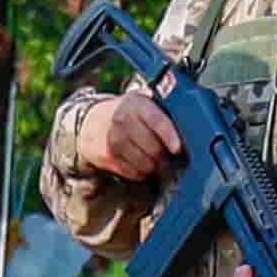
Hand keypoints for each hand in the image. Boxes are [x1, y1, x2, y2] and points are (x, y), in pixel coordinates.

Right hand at [60, 84, 177, 185]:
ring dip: (152, 166)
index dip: (170, 137)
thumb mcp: (140, 103)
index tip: (177, 148)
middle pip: (154, 148)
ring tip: (150, 159)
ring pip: (145, 164)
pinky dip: (139, 172)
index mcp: (136, 104)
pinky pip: (133, 172)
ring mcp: (114, 139)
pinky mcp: (107, 156)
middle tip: (164, 155)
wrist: (88, 121)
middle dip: (163, 156)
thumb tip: (189, 130)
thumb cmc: (122, 113)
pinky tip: (137, 163)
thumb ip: (160, 113)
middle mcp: (123, 120)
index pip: (157, 121)